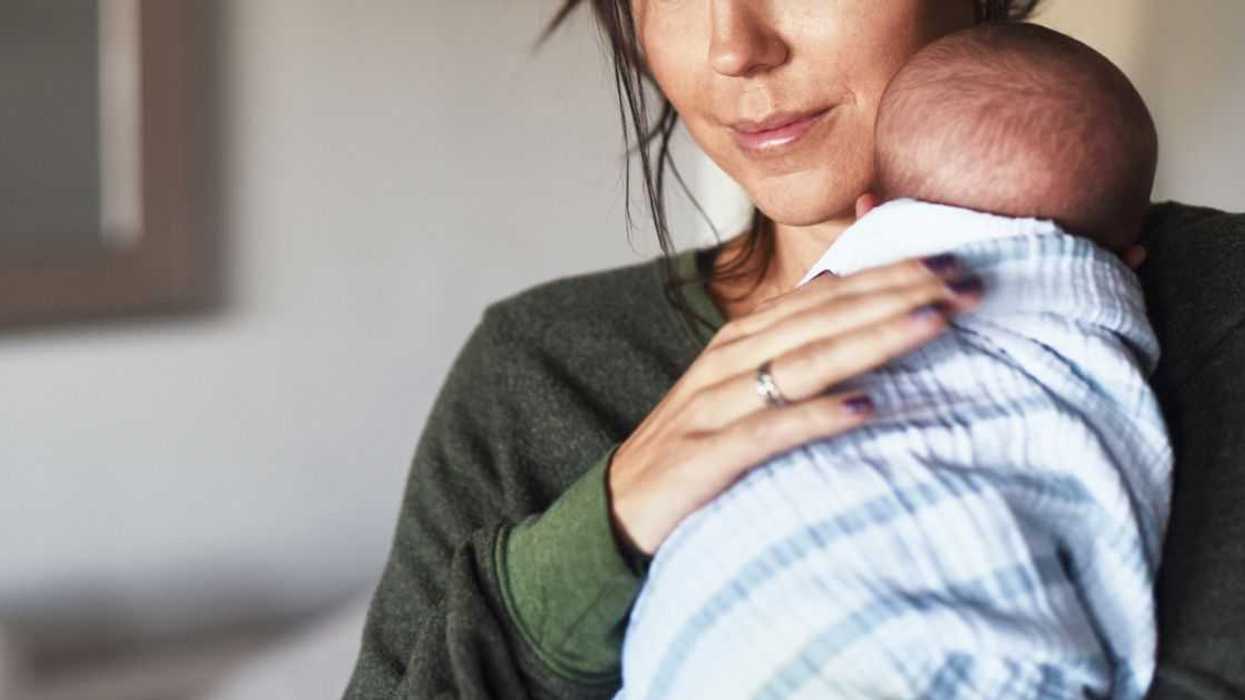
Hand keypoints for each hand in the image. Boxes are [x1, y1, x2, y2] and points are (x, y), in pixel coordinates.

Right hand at [607, 254, 983, 554]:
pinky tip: (865, 408)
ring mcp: (714, 407)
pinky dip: (816, 417)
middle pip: (822, 317)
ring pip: (802, 362)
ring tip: (932, 322)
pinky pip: (768, 433)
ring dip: (871, 339)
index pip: (825, 294)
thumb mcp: (738, 385)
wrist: (619, 510)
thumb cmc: (693, 447)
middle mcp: (728, 362)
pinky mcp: (704, 458)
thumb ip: (788, 341)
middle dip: (896, 295)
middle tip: (965, 283)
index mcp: (741, 339)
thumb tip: (842, 285)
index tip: (953, 264)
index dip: (889, 275)